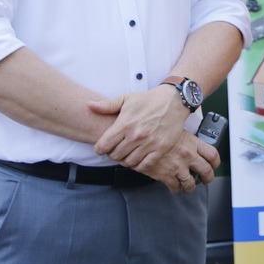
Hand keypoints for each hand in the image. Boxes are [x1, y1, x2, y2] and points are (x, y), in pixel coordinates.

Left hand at [89, 87, 217, 192]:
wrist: (174, 100)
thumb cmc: (148, 99)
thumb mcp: (127, 98)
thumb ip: (107, 105)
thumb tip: (88, 105)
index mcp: (125, 124)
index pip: (103, 146)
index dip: (100, 148)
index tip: (103, 147)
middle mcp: (136, 135)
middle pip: (115, 156)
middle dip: (113, 154)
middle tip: (116, 149)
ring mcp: (149, 143)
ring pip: (129, 162)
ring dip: (126, 160)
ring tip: (127, 153)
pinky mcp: (161, 148)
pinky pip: (145, 165)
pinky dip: (139, 165)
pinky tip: (138, 157)